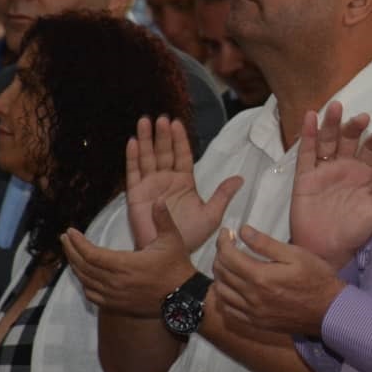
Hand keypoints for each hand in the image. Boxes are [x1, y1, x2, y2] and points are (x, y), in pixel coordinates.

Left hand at [62, 199, 197, 316]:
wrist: (184, 298)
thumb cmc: (177, 267)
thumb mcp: (172, 240)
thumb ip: (162, 219)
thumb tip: (158, 199)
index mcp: (126, 265)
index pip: (91, 254)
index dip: (78, 242)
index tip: (70, 232)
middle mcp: (116, 282)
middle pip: (83, 267)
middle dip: (71, 251)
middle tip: (65, 239)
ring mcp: (115, 296)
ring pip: (85, 281)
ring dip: (75, 267)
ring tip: (71, 254)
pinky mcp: (117, 306)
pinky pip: (92, 296)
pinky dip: (84, 284)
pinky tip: (83, 276)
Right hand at [125, 116, 242, 249]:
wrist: (170, 252)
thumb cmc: (190, 236)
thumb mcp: (211, 215)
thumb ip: (222, 195)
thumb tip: (239, 178)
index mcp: (185, 181)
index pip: (182, 155)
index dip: (179, 139)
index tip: (177, 123)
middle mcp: (166, 179)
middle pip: (164, 152)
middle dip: (162, 135)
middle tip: (161, 118)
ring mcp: (151, 185)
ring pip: (148, 157)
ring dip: (146, 140)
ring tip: (144, 121)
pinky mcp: (136, 194)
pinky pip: (134, 173)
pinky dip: (132, 158)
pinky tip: (132, 142)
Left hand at [211, 223, 345, 336]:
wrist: (329, 310)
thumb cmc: (316, 278)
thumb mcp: (295, 254)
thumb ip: (266, 243)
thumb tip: (242, 231)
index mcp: (261, 277)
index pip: (228, 256)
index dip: (223, 241)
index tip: (226, 233)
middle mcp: (252, 296)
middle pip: (222, 273)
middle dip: (220, 255)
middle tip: (227, 245)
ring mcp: (253, 312)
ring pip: (221, 292)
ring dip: (219, 275)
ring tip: (228, 264)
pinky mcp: (256, 322)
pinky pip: (229, 310)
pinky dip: (224, 296)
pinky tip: (231, 287)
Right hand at [289, 102, 371, 268]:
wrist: (325, 250)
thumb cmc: (355, 232)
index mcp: (364, 174)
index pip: (371, 151)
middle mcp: (344, 167)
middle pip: (349, 140)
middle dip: (354, 128)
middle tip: (362, 118)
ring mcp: (324, 169)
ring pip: (328, 141)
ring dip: (332, 124)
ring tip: (337, 107)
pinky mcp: (305, 176)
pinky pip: (306, 152)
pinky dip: (308, 135)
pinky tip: (311, 117)